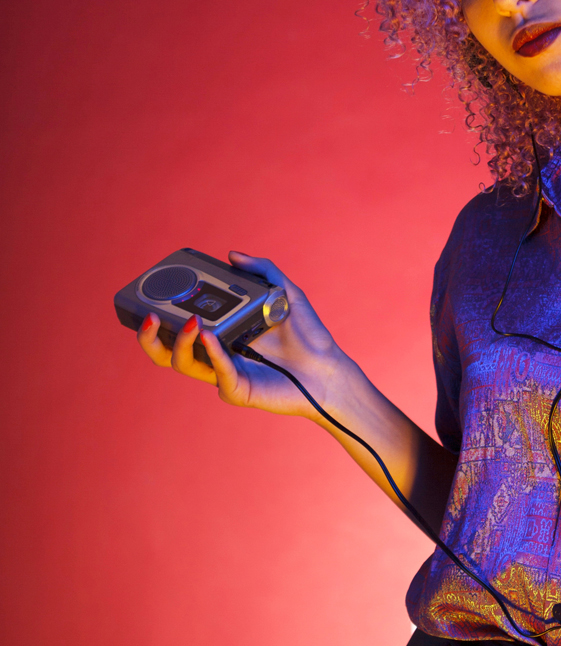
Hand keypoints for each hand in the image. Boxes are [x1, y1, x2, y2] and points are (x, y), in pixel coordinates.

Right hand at [137, 251, 344, 417]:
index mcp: (220, 334)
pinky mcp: (237, 390)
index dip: (159, 314)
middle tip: (147, 315)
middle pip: (166, 351)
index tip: (152, 292)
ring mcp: (223, 374)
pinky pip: (217, 373)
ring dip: (178, 342)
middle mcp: (215, 355)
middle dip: (148, 337)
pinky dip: (212, 353)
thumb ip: (263, 271)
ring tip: (190, 322)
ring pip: (183, 364)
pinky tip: (210, 335)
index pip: (177, 326)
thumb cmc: (308, 337)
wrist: (328, 369)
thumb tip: (232, 255)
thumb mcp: (286, 294)